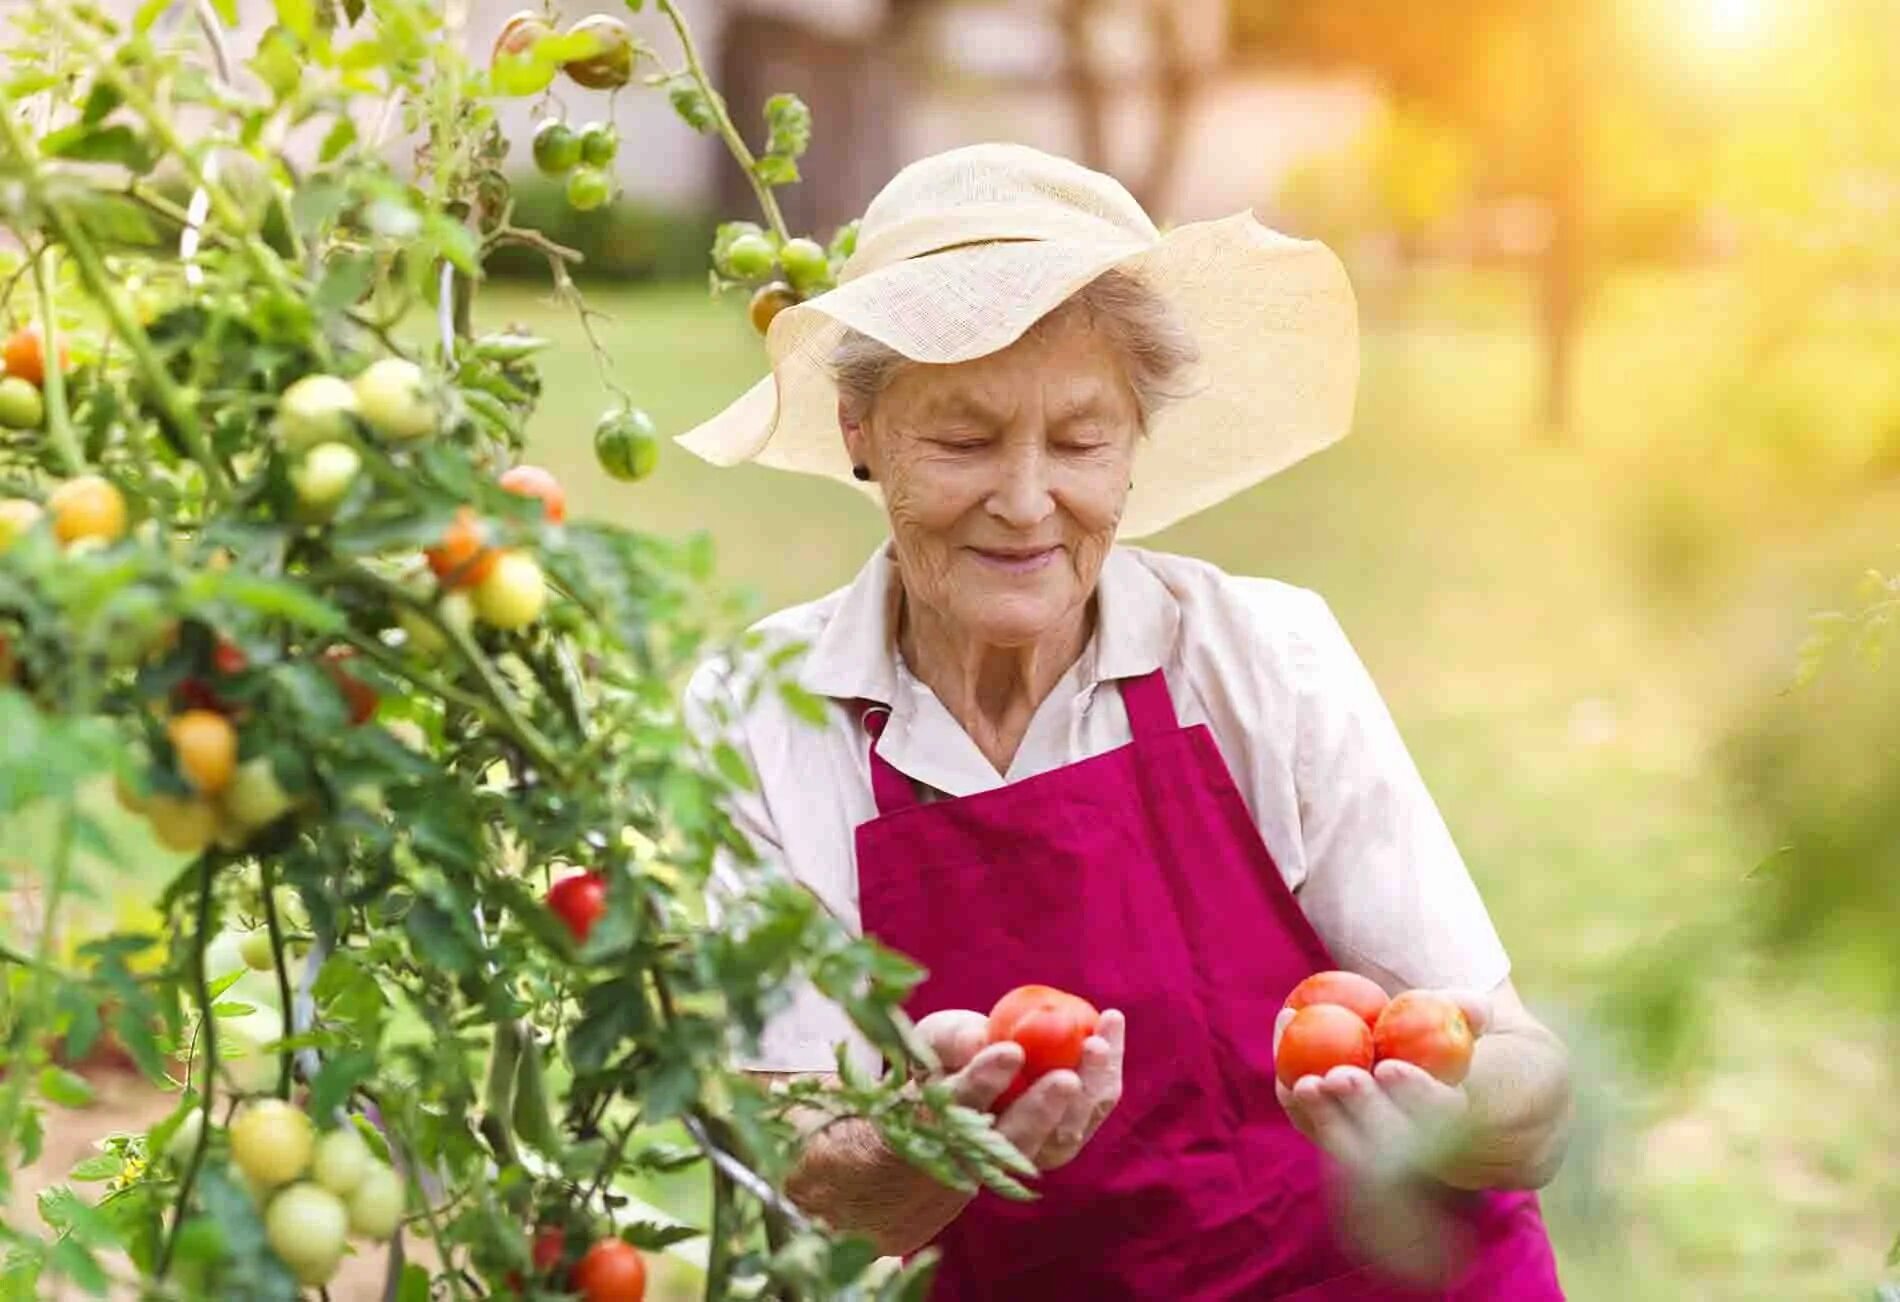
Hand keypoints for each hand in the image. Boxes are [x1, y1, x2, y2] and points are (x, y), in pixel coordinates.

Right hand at [913, 1007, 1125, 1170]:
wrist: (977, 1080)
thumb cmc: (947, 1057)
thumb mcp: (935, 1040)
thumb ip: (950, 1039)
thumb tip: (976, 1041)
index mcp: (948, 1121)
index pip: (964, 1104)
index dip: (986, 1079)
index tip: (1011, 1052)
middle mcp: (990, 1151)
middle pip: (1018, 1136)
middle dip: (1042, 1107)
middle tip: (1065, 1076)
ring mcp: (1033, 1151)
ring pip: (1062, 1135)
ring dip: (1085, 1092)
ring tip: (1097, 1044)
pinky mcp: (1067, 1138)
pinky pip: (1092, 1111)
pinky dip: (1105, 1073)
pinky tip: (1110, 1025)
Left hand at [1272, 990, 1489, 1178]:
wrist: (1392, 1053)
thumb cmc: (1426, 1031)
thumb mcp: (1449, 1016)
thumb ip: (1464, 1010)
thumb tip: (1472, 1008)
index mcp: (1445, 1110)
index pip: (1437, 1111)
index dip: (1416, 1093)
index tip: (1388, 1066)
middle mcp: (1409, 1139)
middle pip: (1387, 1136)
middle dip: (1362, 1109)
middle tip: (1338, 1075)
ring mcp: (1367, 1146)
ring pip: (1344, 1143)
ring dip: (1322, 1116)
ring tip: (1304, 1083)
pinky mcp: (1329, 1135)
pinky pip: (1310, 1126)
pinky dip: (1294, 1103)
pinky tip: (1282, 1074)